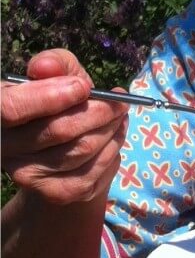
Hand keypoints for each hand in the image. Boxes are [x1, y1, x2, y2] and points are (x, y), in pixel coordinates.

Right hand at [1, 49, 128, 205]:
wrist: (62, 149)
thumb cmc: (60, 101)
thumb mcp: (58, 75)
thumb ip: (54, 64)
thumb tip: (45, 67)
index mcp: (0, 112)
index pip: (11, 108)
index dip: (50, 97)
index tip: (84, 87)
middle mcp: (5, 148)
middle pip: (59, 130)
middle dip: (100, 111)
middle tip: (120, 101)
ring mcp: (28, 175)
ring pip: (81, 150)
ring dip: (111, 129)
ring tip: (120, 115)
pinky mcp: (55, 193)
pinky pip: (93, 172)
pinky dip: (113, 150)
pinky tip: (115, 137)